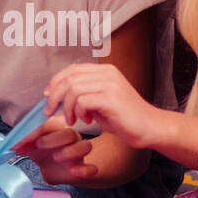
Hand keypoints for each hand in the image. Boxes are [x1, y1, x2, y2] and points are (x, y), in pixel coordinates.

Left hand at [13, 115, 97, 184]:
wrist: (54, 169)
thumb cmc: (43, 152)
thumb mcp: (30, 147)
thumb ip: (23, 144)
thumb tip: (12, 145)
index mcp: (57, 129)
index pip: (48, 125)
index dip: (34, 133)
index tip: (19, 143)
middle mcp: (71, 138)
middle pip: (70, 133)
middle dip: (54, 139)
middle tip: (40, 145)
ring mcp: (78, 153)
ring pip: (85, 146)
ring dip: (71, 151)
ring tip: (56, 157)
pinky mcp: (83, 168)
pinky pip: (91, 168)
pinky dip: (85, 170)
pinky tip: (73, 172)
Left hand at [42, 63, 159, 149]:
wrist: (149, 128)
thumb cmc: (124, 118)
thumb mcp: (99, 102)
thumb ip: (83, 95)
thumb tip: (56, 95)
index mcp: (105, 71)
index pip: (72, 69)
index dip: (55, 82)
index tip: (48, 97)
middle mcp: (107, 73)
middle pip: (68, 78)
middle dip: (55, 96)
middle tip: (51, 112)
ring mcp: (110, 84)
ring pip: (73, 90)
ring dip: (67, 108)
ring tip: (73, 120)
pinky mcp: (111, 98)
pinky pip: (82, 101)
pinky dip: (79, 113)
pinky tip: (87, 121)